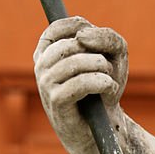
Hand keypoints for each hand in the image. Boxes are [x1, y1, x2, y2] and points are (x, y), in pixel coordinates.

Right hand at [34, 16, 127, 145]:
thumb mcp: (113, 58)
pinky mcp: (56, 100)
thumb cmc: (104, 90)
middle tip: (109, 68)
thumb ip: (107, 37)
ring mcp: (45, 83)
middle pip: (72, 43)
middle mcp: (41, 64)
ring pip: (74, 62)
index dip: (84, 30)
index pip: (61, 25)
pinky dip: (101, 83)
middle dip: (97, 53)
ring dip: (101, 67)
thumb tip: (83, 37)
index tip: (100, 47)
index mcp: (48, 50)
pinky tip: (109, 88)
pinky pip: (79, 83)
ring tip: (109, 79)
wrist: (102, 128)